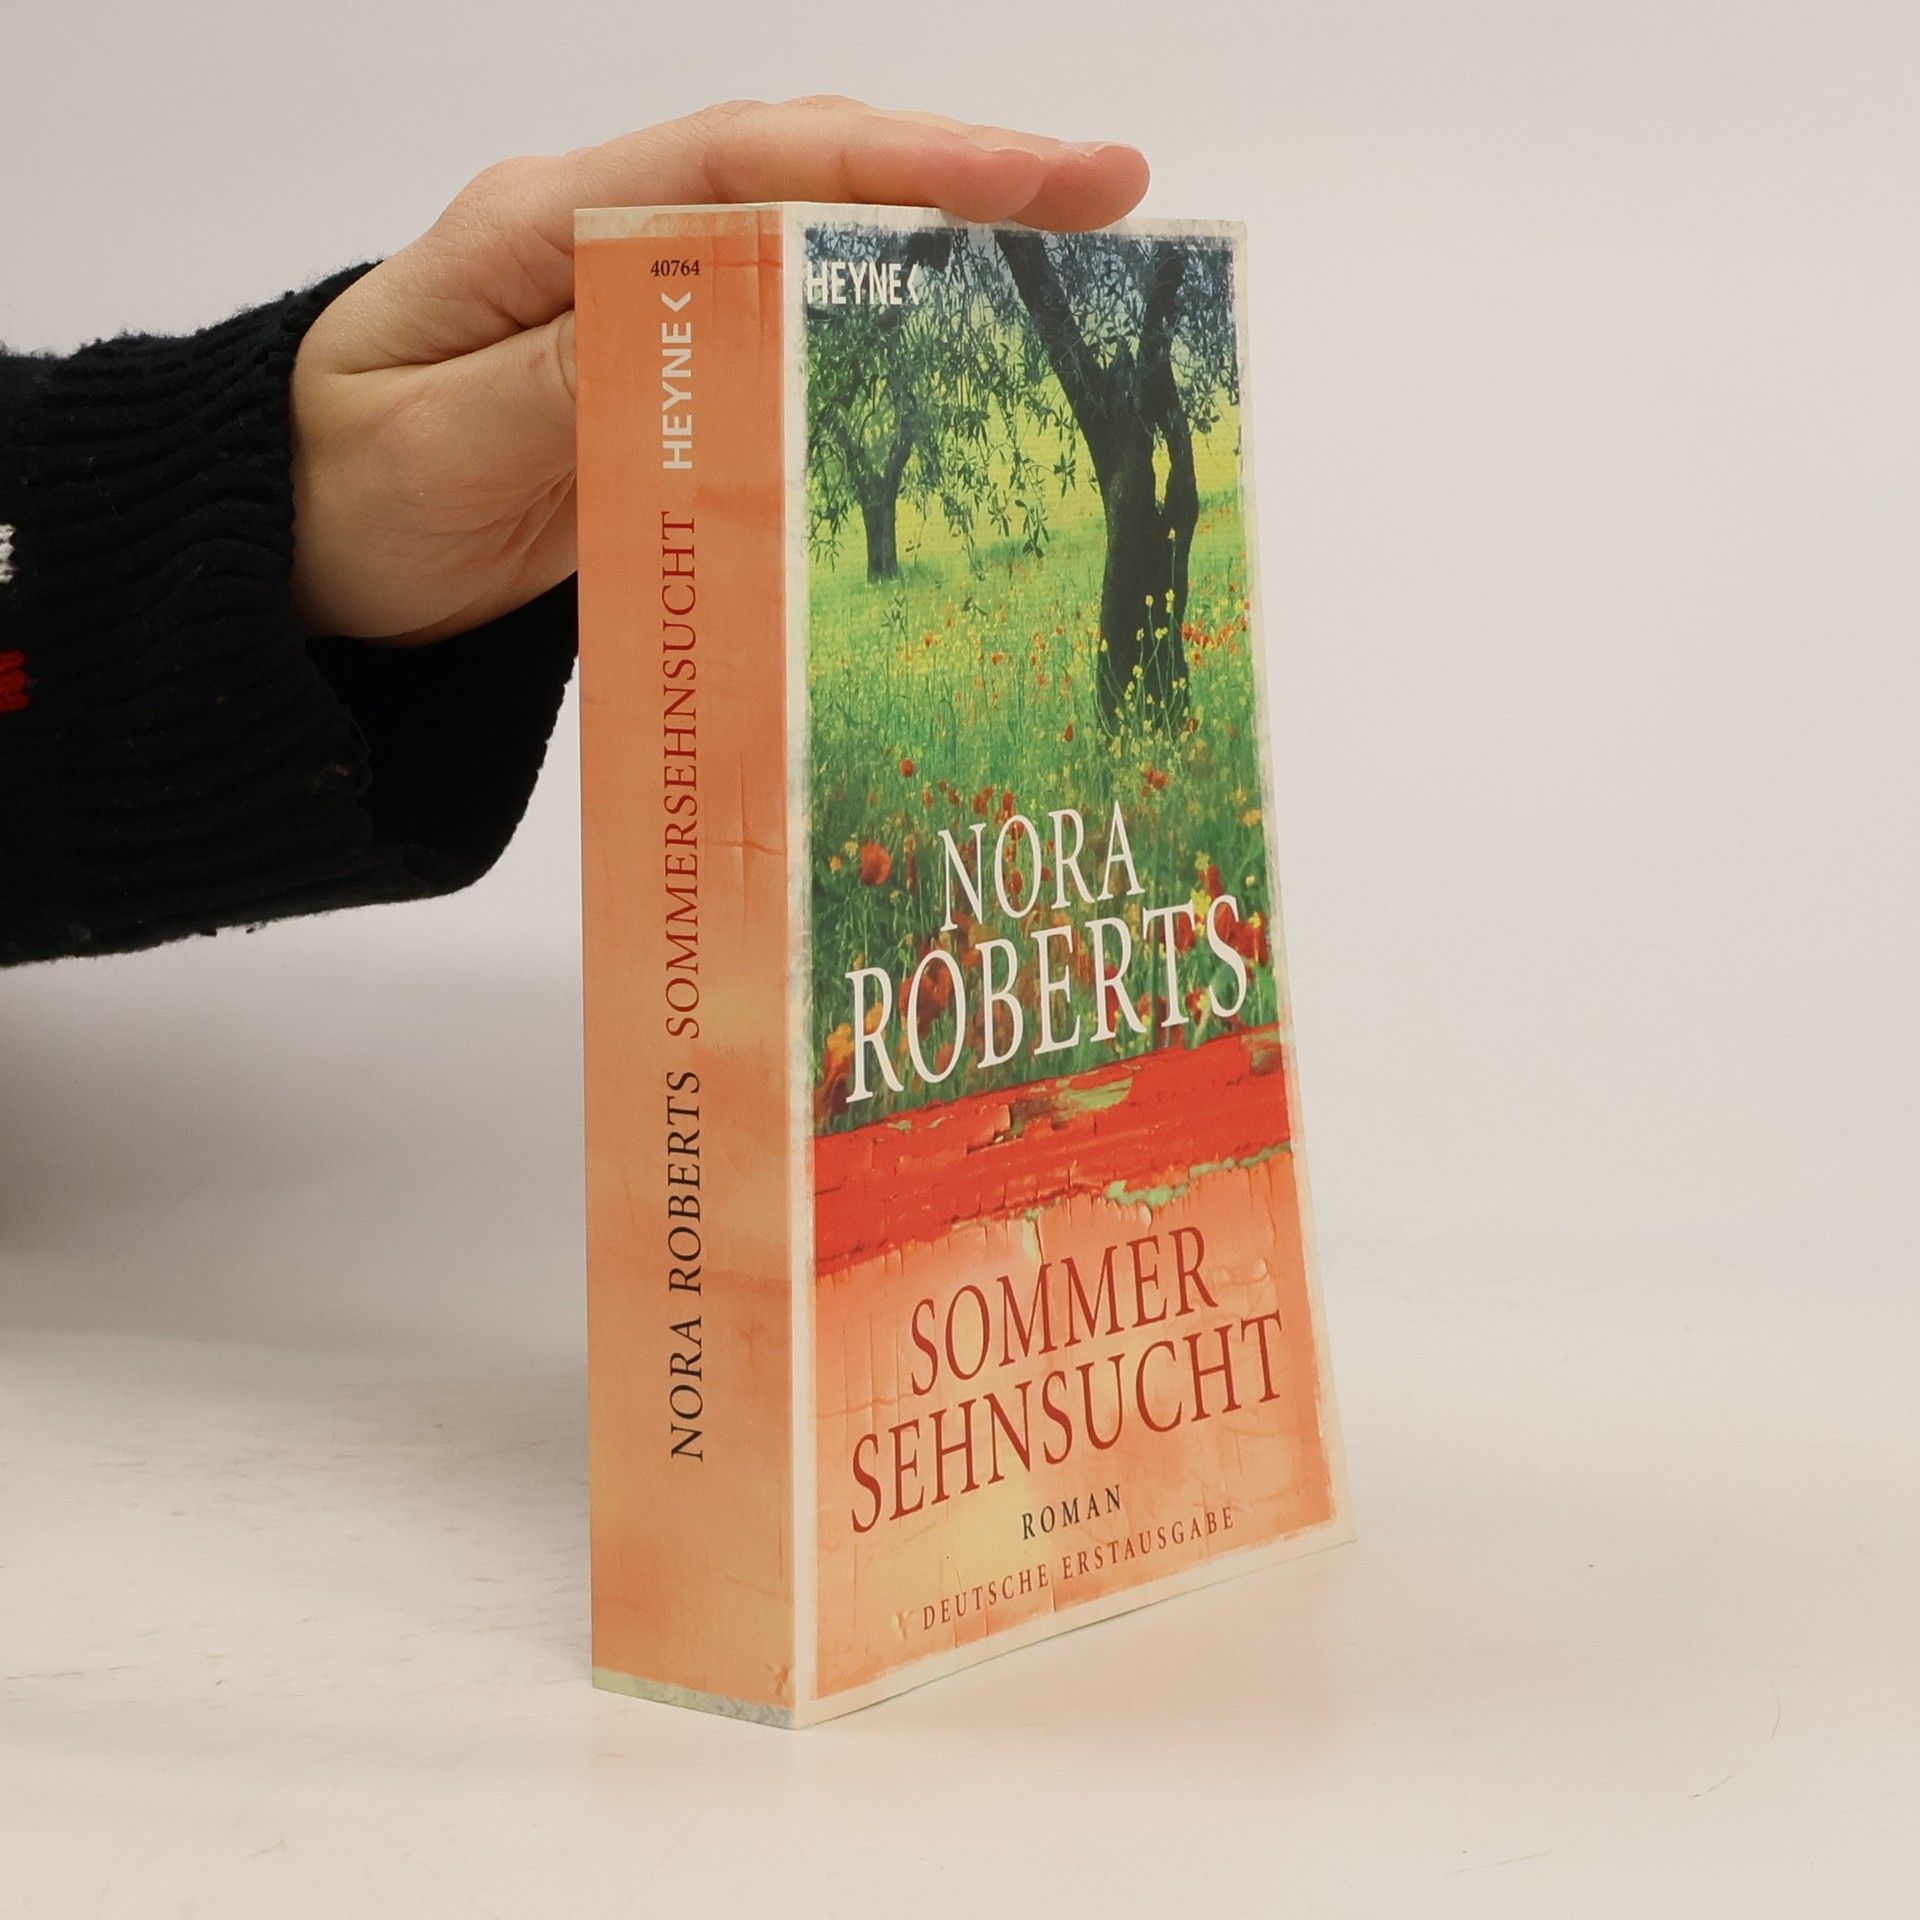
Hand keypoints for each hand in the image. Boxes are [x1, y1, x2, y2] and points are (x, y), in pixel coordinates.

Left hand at [288, 97, 1148, 644]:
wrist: (285, 560)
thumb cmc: (335, 494)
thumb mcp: (441, 442)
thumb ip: (580, 374)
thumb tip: (723, 319)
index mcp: (550, 224)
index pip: (748, 163)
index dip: (899, 164)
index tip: (1035, 178)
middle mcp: (607, 245)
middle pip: (802, 182)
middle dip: (957, 183)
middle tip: (1110, 199)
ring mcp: (636, 316)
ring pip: (806, 258)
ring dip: (934, 258)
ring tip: (1074, 268)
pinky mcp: (655, 391)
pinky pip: (780, 352)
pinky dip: (874, 352)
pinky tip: (953, 370)